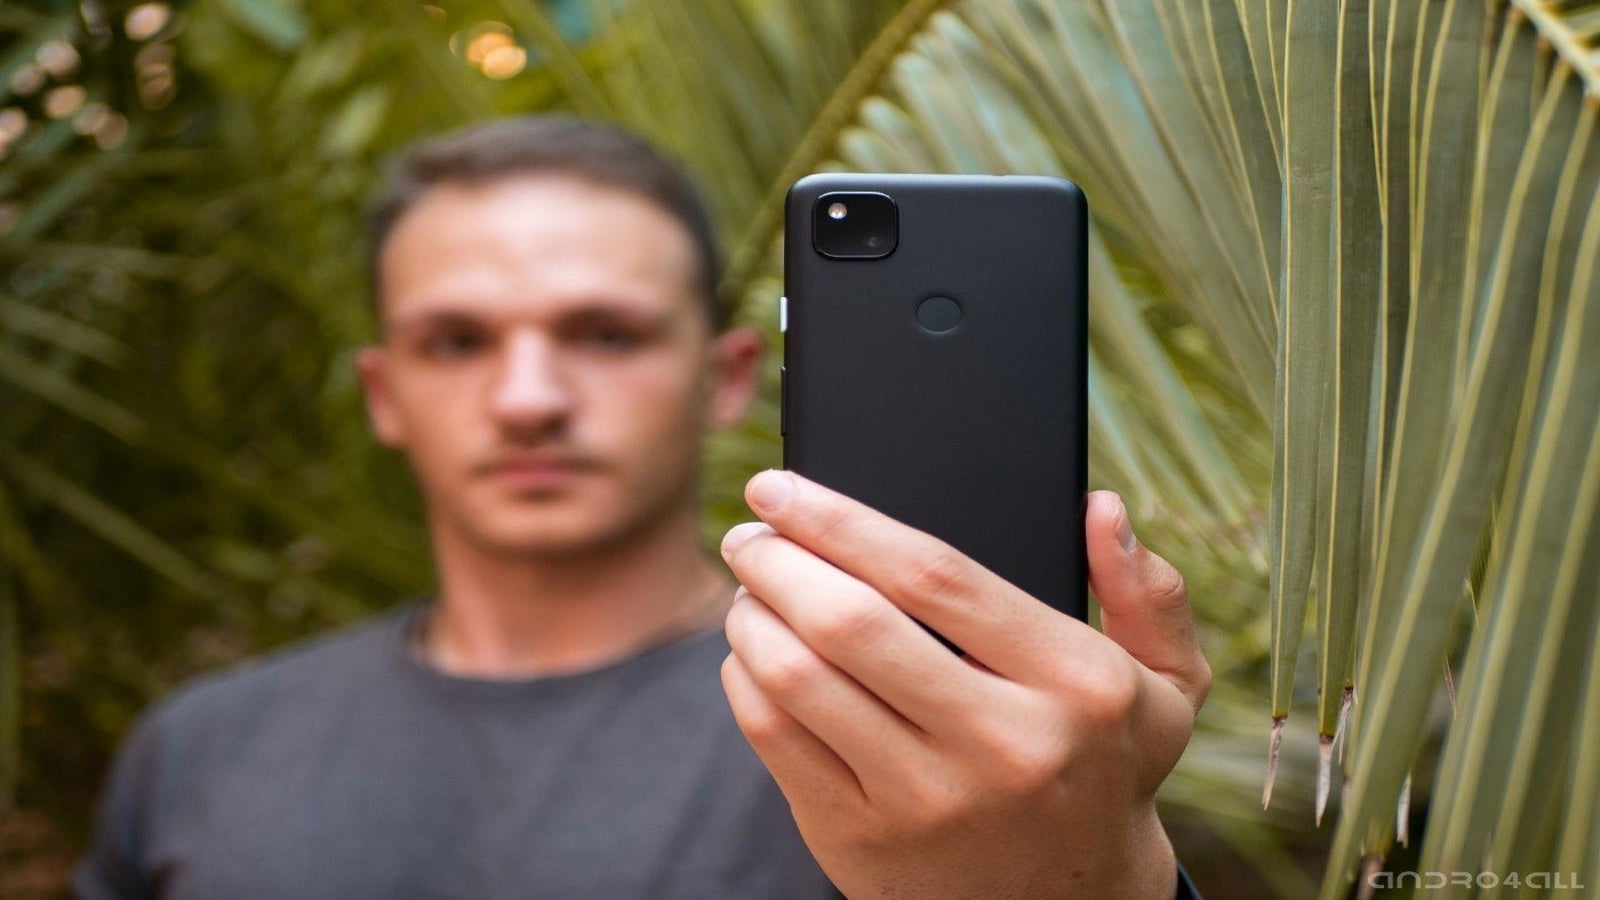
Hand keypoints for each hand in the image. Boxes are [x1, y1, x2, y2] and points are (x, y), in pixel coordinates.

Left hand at [719, 471, 1209, 898]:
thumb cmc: (1103, 767)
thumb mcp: (1166, 688)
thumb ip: (1148, 594)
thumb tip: (1099, 508)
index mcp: (1074, 685)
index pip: (935, 575)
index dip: (842, 519)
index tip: (784, 484)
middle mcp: (1001, 744)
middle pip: (849, 621)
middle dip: (778, 558)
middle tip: (750, 531)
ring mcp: (925, 799)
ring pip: (796, 678)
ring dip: (750, 615)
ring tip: (748, 586)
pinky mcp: (862, 840)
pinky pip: (775, 738)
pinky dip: (743, 679)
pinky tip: (750, 652)